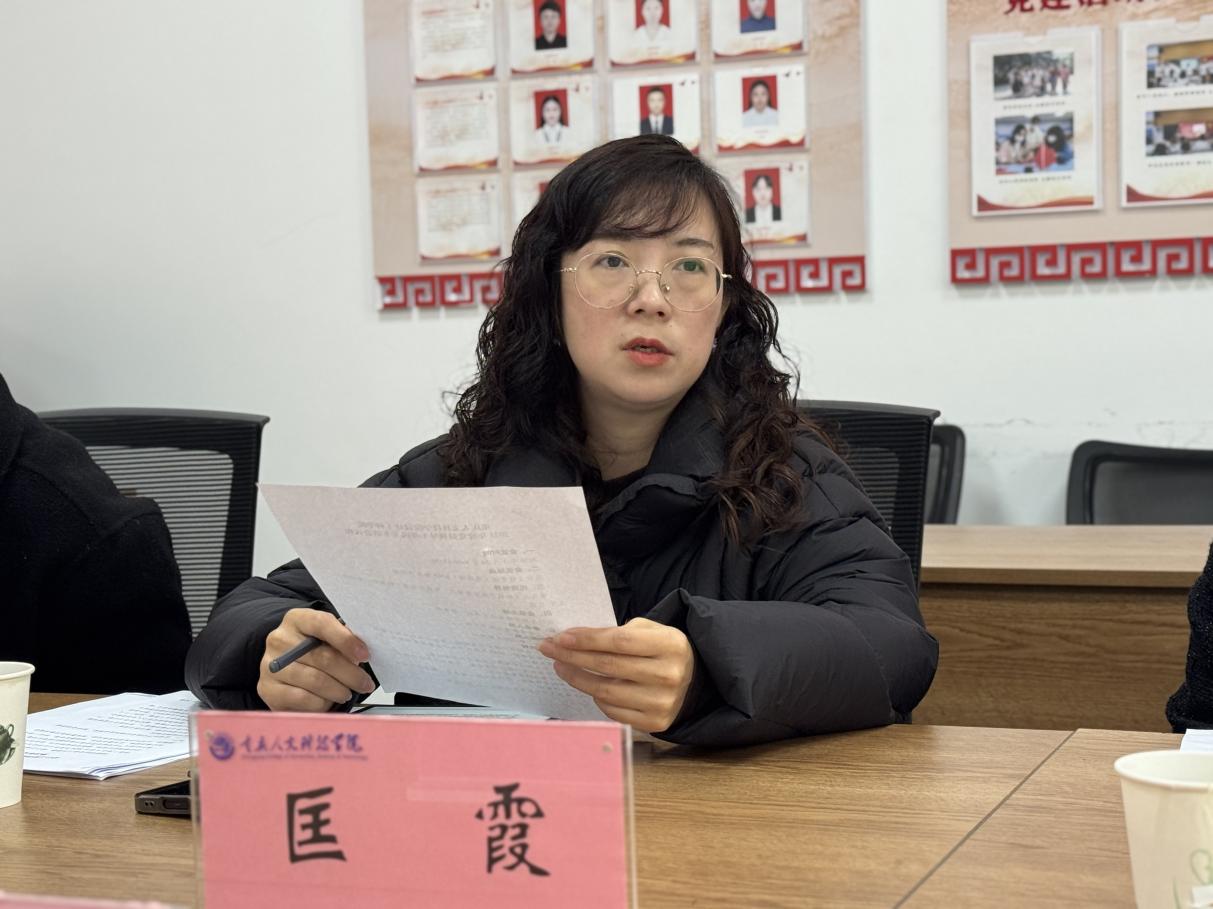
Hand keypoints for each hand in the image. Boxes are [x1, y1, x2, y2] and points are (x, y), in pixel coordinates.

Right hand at [257, 608, 375, 711]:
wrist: (282, 666)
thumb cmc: (311, 650)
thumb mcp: (325, 637)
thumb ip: (342, 640)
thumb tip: (362, 652)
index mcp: (297, 619)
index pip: (322, 624)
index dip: (346, 640)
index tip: (364, 655)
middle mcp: (279, 640)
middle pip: (323, 658)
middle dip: (350, 674)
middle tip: (364, 683)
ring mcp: (271, 666)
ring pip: (315, 681)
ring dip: (338, 690)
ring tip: (347, 692)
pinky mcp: (269, 690)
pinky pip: (303, 699)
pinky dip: (322, 703)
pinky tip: (328, 701)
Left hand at [538, 617, 693, 732]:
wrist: (693, 680)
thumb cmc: (662, 650)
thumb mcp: (649, 630)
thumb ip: (618, 633)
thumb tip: (575, 641)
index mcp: (670, 645)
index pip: (619, 641)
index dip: (587, 639)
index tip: (561, 637)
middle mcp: (669, 675)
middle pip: (609, 666)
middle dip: (574, 656)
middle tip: (549, 649)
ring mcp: (663, 702)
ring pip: (606, 691)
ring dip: (577, 678)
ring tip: (561, 666)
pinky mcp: (655, 722)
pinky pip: (613, 711)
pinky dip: (596, 697)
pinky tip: (587, 685)